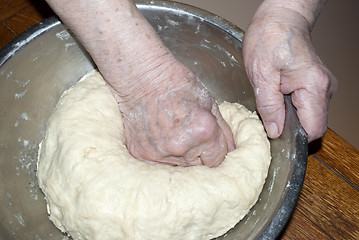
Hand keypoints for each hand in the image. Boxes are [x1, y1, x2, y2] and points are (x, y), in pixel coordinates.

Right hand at [110, 61, 234, 166]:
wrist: (141, 76)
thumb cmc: (176, 83)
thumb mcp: (208, 101)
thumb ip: (222, 129)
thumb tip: (232, 149)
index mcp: (203, 132)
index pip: (217, 160)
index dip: (215, 151)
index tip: (210, 145)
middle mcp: (182, 147)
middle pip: (198, 166)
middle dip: (198, 155)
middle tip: (189, 135)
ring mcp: (159, 153)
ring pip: (178, 167)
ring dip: (179, 156)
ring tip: (172, 134)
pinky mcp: (141, 155)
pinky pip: (157, 164)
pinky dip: (161, 154)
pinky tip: (159, 137)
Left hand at [243, 7, 337, 141]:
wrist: (281, 18)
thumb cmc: (271, 38)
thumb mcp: (262, 74)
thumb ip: (269, 106)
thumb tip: (275, 131)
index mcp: (314, 86)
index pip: (313, 129)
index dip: (293, 137)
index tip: (274, 134)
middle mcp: (324, 89)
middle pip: (312, 125)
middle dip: (290, 128)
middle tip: (268, 116)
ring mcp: (321, 87)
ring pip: (307, 117)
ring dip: (289, 117)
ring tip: (271, 102)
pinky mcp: (314, 85)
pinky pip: (305, 107)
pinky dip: (290, 109)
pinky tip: (277, 97)